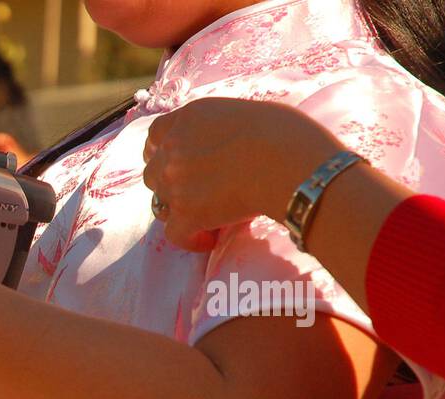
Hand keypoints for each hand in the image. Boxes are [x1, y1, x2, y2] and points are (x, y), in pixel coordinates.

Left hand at [143, 98, 342, 251]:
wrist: (290, 164)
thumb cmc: (287, 134)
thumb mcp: (246, 114)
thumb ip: (220, 129)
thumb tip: (225, 145)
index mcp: (189, 117)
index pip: (156, 136)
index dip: (161, 152)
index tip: (173, 163)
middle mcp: (174, 147)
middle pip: (154, 173)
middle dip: (170, 184)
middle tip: (196, 194)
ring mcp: (175, 182)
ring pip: (160, 205)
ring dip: (179, 211)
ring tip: (206, 217)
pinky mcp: (185, 214)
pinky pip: (175, 235)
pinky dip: (190, 239)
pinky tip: (210, 239)